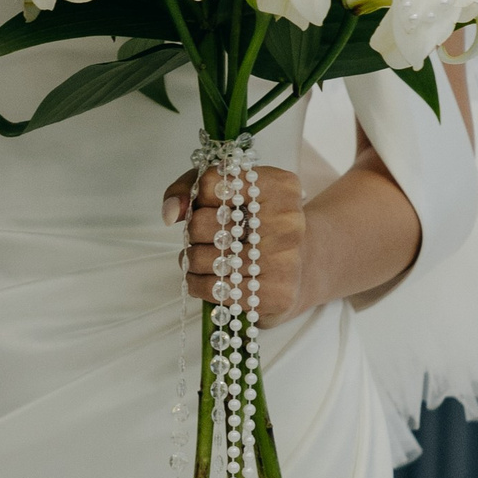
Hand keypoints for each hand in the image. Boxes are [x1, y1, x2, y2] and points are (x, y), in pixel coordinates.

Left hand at [165, 164, 307, 324]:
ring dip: (191, 260)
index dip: (196, 198)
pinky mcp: (277, 294)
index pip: (210, 183)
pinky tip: (208, 278)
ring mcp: (285, 259)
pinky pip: (212, 289)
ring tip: (206, 258)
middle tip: (205, 237)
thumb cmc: (259, 225)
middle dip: (192, 232)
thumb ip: (192, 186)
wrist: (306, 266)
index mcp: (280, 187)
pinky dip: (197, 284)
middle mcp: (287, 221)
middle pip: (201, 223)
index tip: (205, 206)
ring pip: (200, 258)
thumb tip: (171, 212)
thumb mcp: (235, 192)